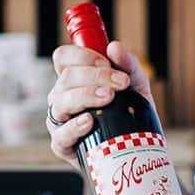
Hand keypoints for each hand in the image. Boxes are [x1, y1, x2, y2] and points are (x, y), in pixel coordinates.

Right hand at [45, 40, 152, 168]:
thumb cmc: (130, 112)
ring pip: (62, 102)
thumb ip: (128, 64)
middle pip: (66, 77)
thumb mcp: (136, 85)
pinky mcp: (62, 145)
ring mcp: (59, 121)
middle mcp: (61, 97)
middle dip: (96, 76)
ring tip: (109, 98)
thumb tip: (115, 47)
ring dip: (87, 95)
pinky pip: (62, 134)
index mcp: (73, 79)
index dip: (83, 56)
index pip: (63, 57)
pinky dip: (75, 126)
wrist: (135, 147)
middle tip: (121, 83)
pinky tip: (90, 121)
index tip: (108, 63)